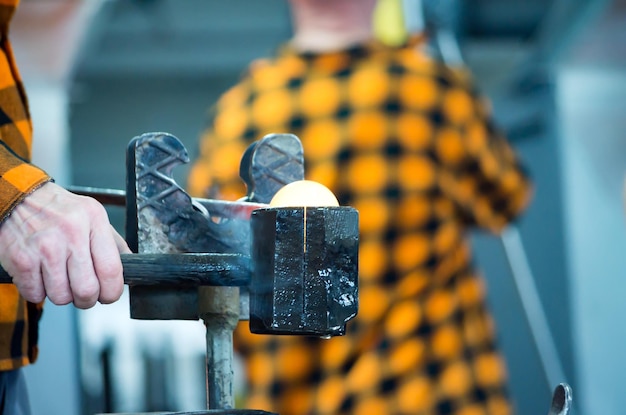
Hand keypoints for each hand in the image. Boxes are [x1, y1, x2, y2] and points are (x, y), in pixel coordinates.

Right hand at [0, 182, 130, 308]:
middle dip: (87, 299)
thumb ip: (113, 242)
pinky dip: (39, 291)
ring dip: (62, 295)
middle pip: (87, 290)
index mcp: (94, 221)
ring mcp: (45, 247)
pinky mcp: (22, 259)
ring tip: (60, 277)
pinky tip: (41, 275)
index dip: (113, 292)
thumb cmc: (59, 210)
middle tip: (84, 293)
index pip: (111, 270)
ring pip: (61, 296)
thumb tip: (132, 267)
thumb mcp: (93, 215)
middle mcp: (71, 233)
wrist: (20, 198)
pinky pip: (36, 294)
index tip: (110, 295)